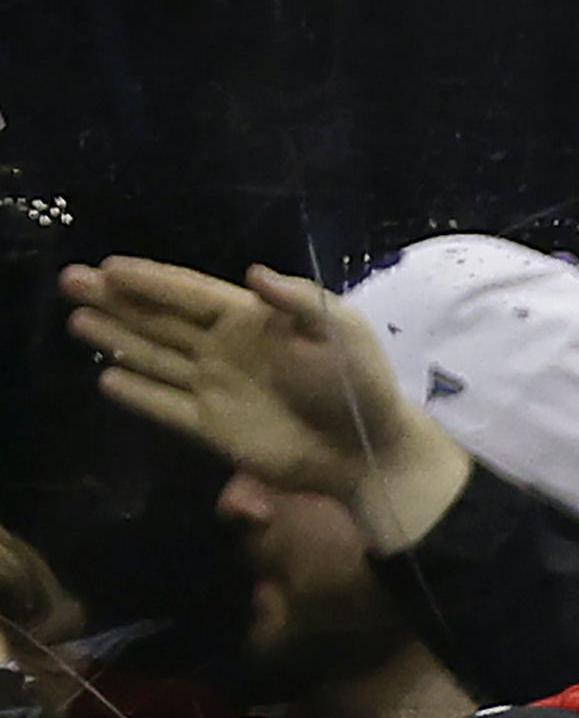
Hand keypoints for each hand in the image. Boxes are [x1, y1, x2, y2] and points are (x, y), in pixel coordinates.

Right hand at [61, 258, 470, 549]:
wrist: (369, 451)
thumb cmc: (359, 385)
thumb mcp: (340, 330)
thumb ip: (296, 301)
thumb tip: (253, 272)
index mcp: (251, 319)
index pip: (189, 293)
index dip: (150, 279)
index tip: (108, 266)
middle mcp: (225, 349)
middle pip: (160, 320)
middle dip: (115, 301)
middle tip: (70, 281)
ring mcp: (216, 388)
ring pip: (155, 358)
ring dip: (117, 340)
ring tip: (77, 322)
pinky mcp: (214, 428)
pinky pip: (166, 407)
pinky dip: (138, 394)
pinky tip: (107, 378)